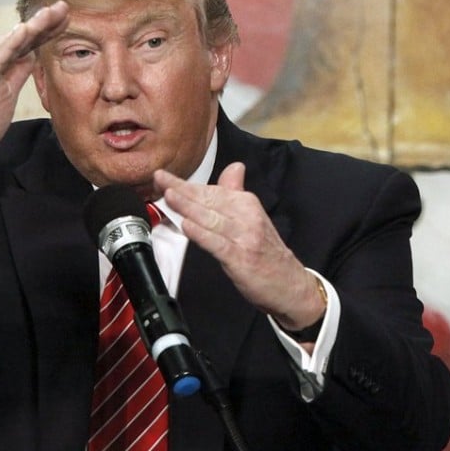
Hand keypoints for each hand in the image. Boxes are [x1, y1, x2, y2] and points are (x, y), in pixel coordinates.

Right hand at [0, 1, 69, 199]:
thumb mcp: (7, 93)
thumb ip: (17, 71)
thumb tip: (34, 54)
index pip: (25, 42)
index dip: (46, 30)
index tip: (67, 17)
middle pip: (20, 37)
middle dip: (43, 22)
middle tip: (64, 6)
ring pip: (11, 41)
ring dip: (33, 26)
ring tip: (51, 12)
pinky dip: (11, 42)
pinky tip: (26, 29)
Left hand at [154, 163, 326, 329]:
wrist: (290, 284)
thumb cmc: (266, 252)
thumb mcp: (253, 217)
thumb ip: (238, 192)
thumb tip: (234, 167)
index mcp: (248, 204)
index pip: (212, 190)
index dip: (185, 184)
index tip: (163, 177)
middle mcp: (247, 216)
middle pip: (209, 200)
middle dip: (181, 190)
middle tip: (159, 179)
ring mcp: (245, 237)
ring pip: (211, 218)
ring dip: (189, 206)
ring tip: (169, 196)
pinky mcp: (241, 258)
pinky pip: (217, 243)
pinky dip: (201, 234)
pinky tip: (187, 226)